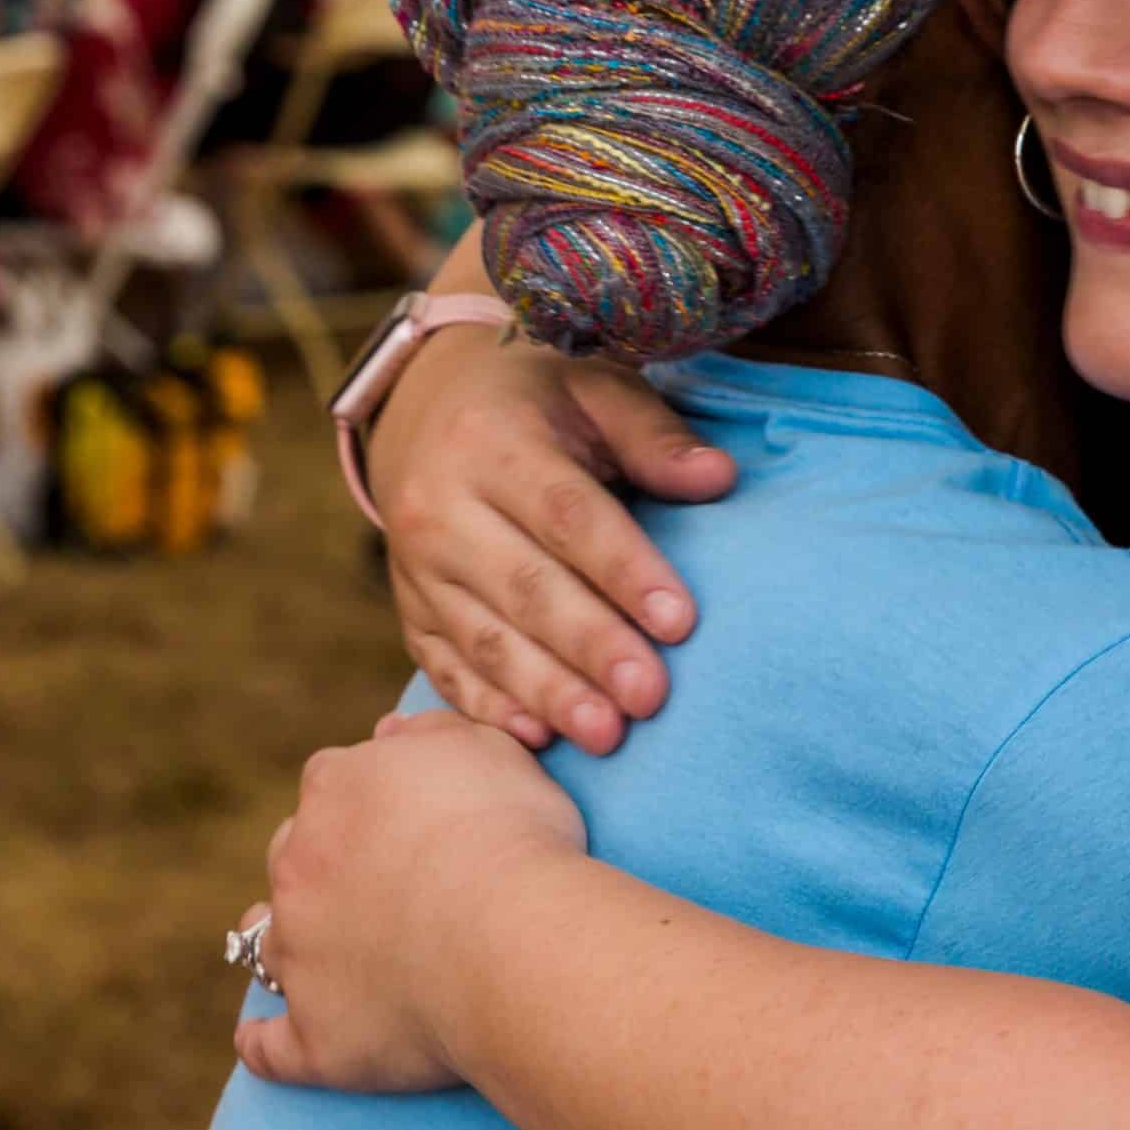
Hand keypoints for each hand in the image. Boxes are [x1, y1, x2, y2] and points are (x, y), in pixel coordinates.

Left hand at [234, 711, 588, 1094]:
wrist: (508, 935)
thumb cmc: (512, 833)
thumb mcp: (490, 748)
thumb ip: (435, 731)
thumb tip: (393, 727)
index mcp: (338, 788)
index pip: (334, 779)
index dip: (370, 797)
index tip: (408, 813)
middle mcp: (299, 864)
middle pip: (294, 854)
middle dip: (324, 863)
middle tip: (381, 880)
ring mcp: (298, 951)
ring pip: (268, 940)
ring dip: (288, 940)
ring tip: (324, 951)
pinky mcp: (312, 1032)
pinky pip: (270, 1045)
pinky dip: (265, 1041)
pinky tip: (264, 1039)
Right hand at [369, 321, 736, 751]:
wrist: (426, 408)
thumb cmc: (540, 400)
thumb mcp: (597, 390)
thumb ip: (655, 437)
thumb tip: (720, 479)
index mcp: (490, 442)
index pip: (566, 514)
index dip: (624, 570)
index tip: (681, 622)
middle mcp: (438, 507)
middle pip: (525, 589)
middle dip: (592, 648)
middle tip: (651, 698)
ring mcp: (416, 566)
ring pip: (485, 639)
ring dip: (548, 693)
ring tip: (608, 736)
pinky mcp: (410, 610)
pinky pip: (444, 666)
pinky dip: (488, 707)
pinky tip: (537, 739)